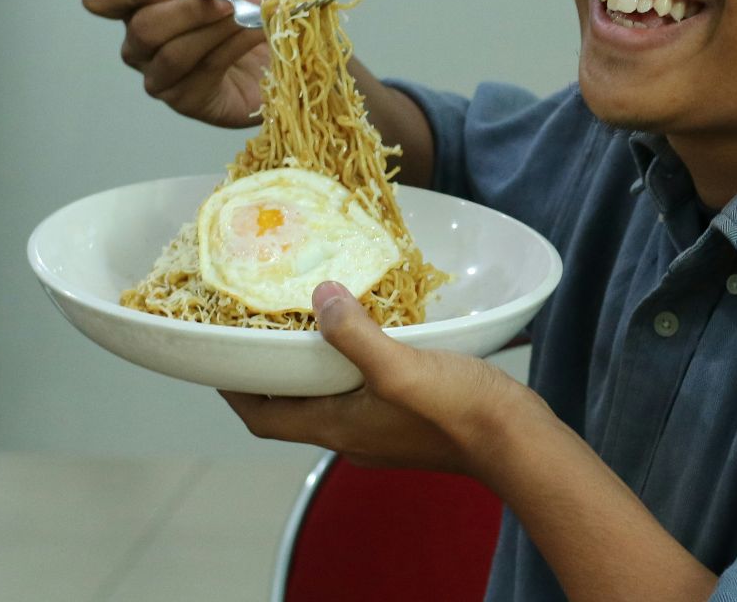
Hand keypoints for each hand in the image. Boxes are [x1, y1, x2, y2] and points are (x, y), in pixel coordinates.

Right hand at [80, 0, 291, 127]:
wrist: (297, 30)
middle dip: (190, 7)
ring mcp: (162, 76)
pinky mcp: (189, 101)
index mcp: (138, 4)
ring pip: (170, 52)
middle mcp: (141, 44)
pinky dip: (231, 45)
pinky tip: (256, 30)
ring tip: (250, 8)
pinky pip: (201, 71)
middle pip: (141, 28)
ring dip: (214, 26)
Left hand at [221, 282, 535, 479]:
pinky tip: (375, 334)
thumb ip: (354, 334)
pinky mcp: (411, 421)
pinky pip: (367, 392)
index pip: (264, 418)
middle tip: (266, 326)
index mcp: (337, 427)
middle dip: (275, 371)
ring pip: (332, 398)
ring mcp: (383, 431)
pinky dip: (356, 365)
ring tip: (316, 321)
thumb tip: (319, 296)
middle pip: (294, 407)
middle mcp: (353, 435)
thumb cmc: (457, 411)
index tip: (220, 356)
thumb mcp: (400, 366)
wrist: (516, 440)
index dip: (235, 391)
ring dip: (318, 366)